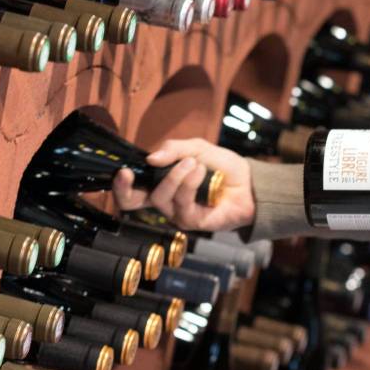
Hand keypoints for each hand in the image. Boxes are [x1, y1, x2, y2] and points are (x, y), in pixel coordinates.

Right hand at [112, 138, 255, 231]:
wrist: (248, 182)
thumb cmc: (221, 167)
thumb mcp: (196, 148)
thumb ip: (173, 149)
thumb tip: (150, 158)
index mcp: (159, 184)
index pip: (131, 191)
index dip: (120, 185)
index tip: (122, 171)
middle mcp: (164, 201)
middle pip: (132, 203)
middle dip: (126, 189)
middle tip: (128, 173)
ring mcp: (176, 213)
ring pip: (161, 197)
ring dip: (176, 175)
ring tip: (194, 163)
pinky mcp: (191, 222)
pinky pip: (182, 202)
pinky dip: (190, 182)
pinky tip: (201, 172)